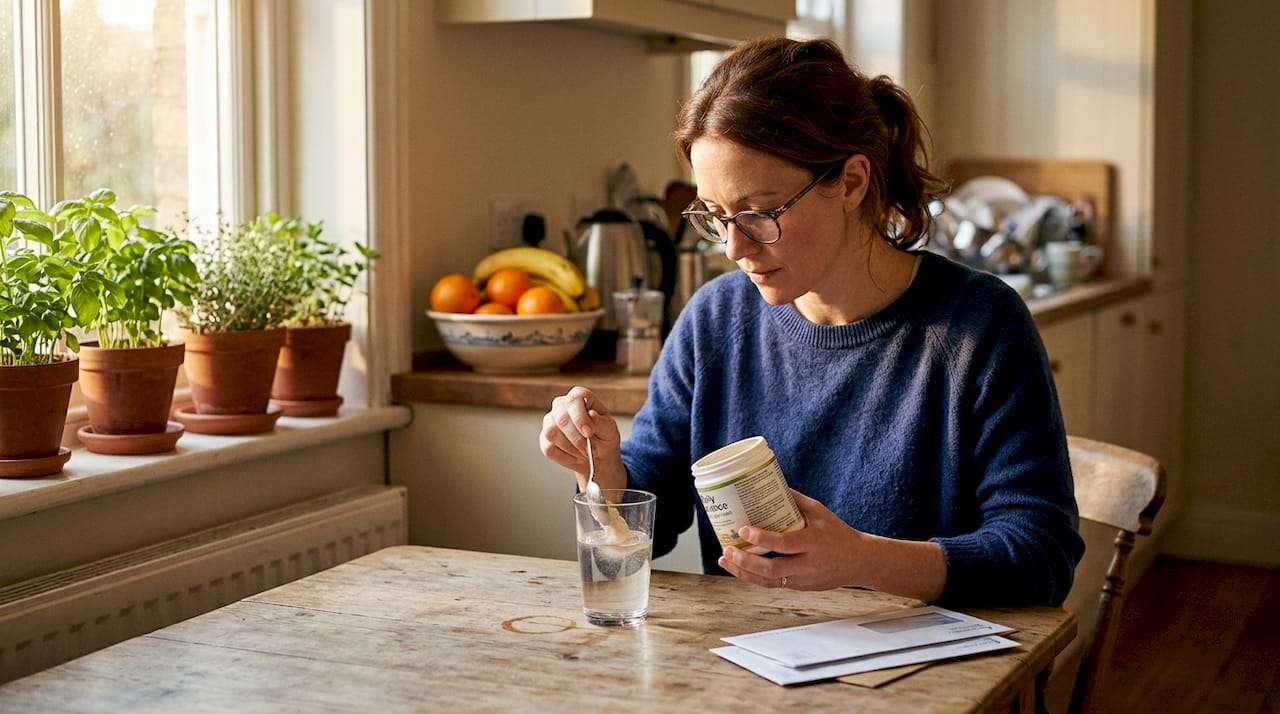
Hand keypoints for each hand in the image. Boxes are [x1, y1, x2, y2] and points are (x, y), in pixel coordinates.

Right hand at [538, 386, 625, 492]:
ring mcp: (550, 422)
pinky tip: (575, 457)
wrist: (597, 457)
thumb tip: (591, 415)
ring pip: (551, 432)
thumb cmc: (604, 438)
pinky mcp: (545, 439)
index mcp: (579, 397)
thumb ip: (602, 423)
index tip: (589, 432)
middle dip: (575, 437)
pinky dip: (565, 457)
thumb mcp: (610, 431)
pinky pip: (549, 448)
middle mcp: (561, 405)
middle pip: (560, 417)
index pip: (573, 400)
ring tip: (584, 453)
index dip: (580, 417)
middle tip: (588, 449)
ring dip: (570, 447)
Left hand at [717, 490, 945, 598]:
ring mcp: (804, 579)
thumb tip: (768, 483)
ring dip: (743, 573)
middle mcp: (808, 564)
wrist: (859, 561)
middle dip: (745, 562)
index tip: (743, 530)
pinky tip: (738, 568)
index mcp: (814, 542)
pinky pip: (773, 585)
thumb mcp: (819, 511)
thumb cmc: (837, 533)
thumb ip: (794, 499)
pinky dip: (753, 577)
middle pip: (772, 570)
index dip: (762, 539)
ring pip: (769, 582)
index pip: (784, 544)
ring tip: (725, 560)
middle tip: (727, 550)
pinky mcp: (800, 587)